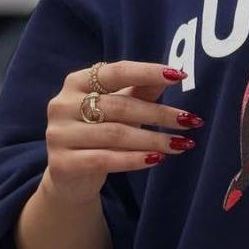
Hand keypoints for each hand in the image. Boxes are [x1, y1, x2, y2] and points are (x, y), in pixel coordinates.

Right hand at [43, 60, 200, 204]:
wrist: (69, 177)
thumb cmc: (99, 133)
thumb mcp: (119, 109)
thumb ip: (141, 91)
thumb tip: (173, 75)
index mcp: (77, 82)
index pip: (116, 72)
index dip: (148, 72)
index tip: (179, 77)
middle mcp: (62, 104)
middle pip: (120, 106)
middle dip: (159, 113)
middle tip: (190, 120)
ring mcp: (59, 134)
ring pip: (115, 134)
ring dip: (154, 139)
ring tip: (182, 144)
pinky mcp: (61, 163)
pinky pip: (105, 159)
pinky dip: (135, 159)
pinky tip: (157, 159)